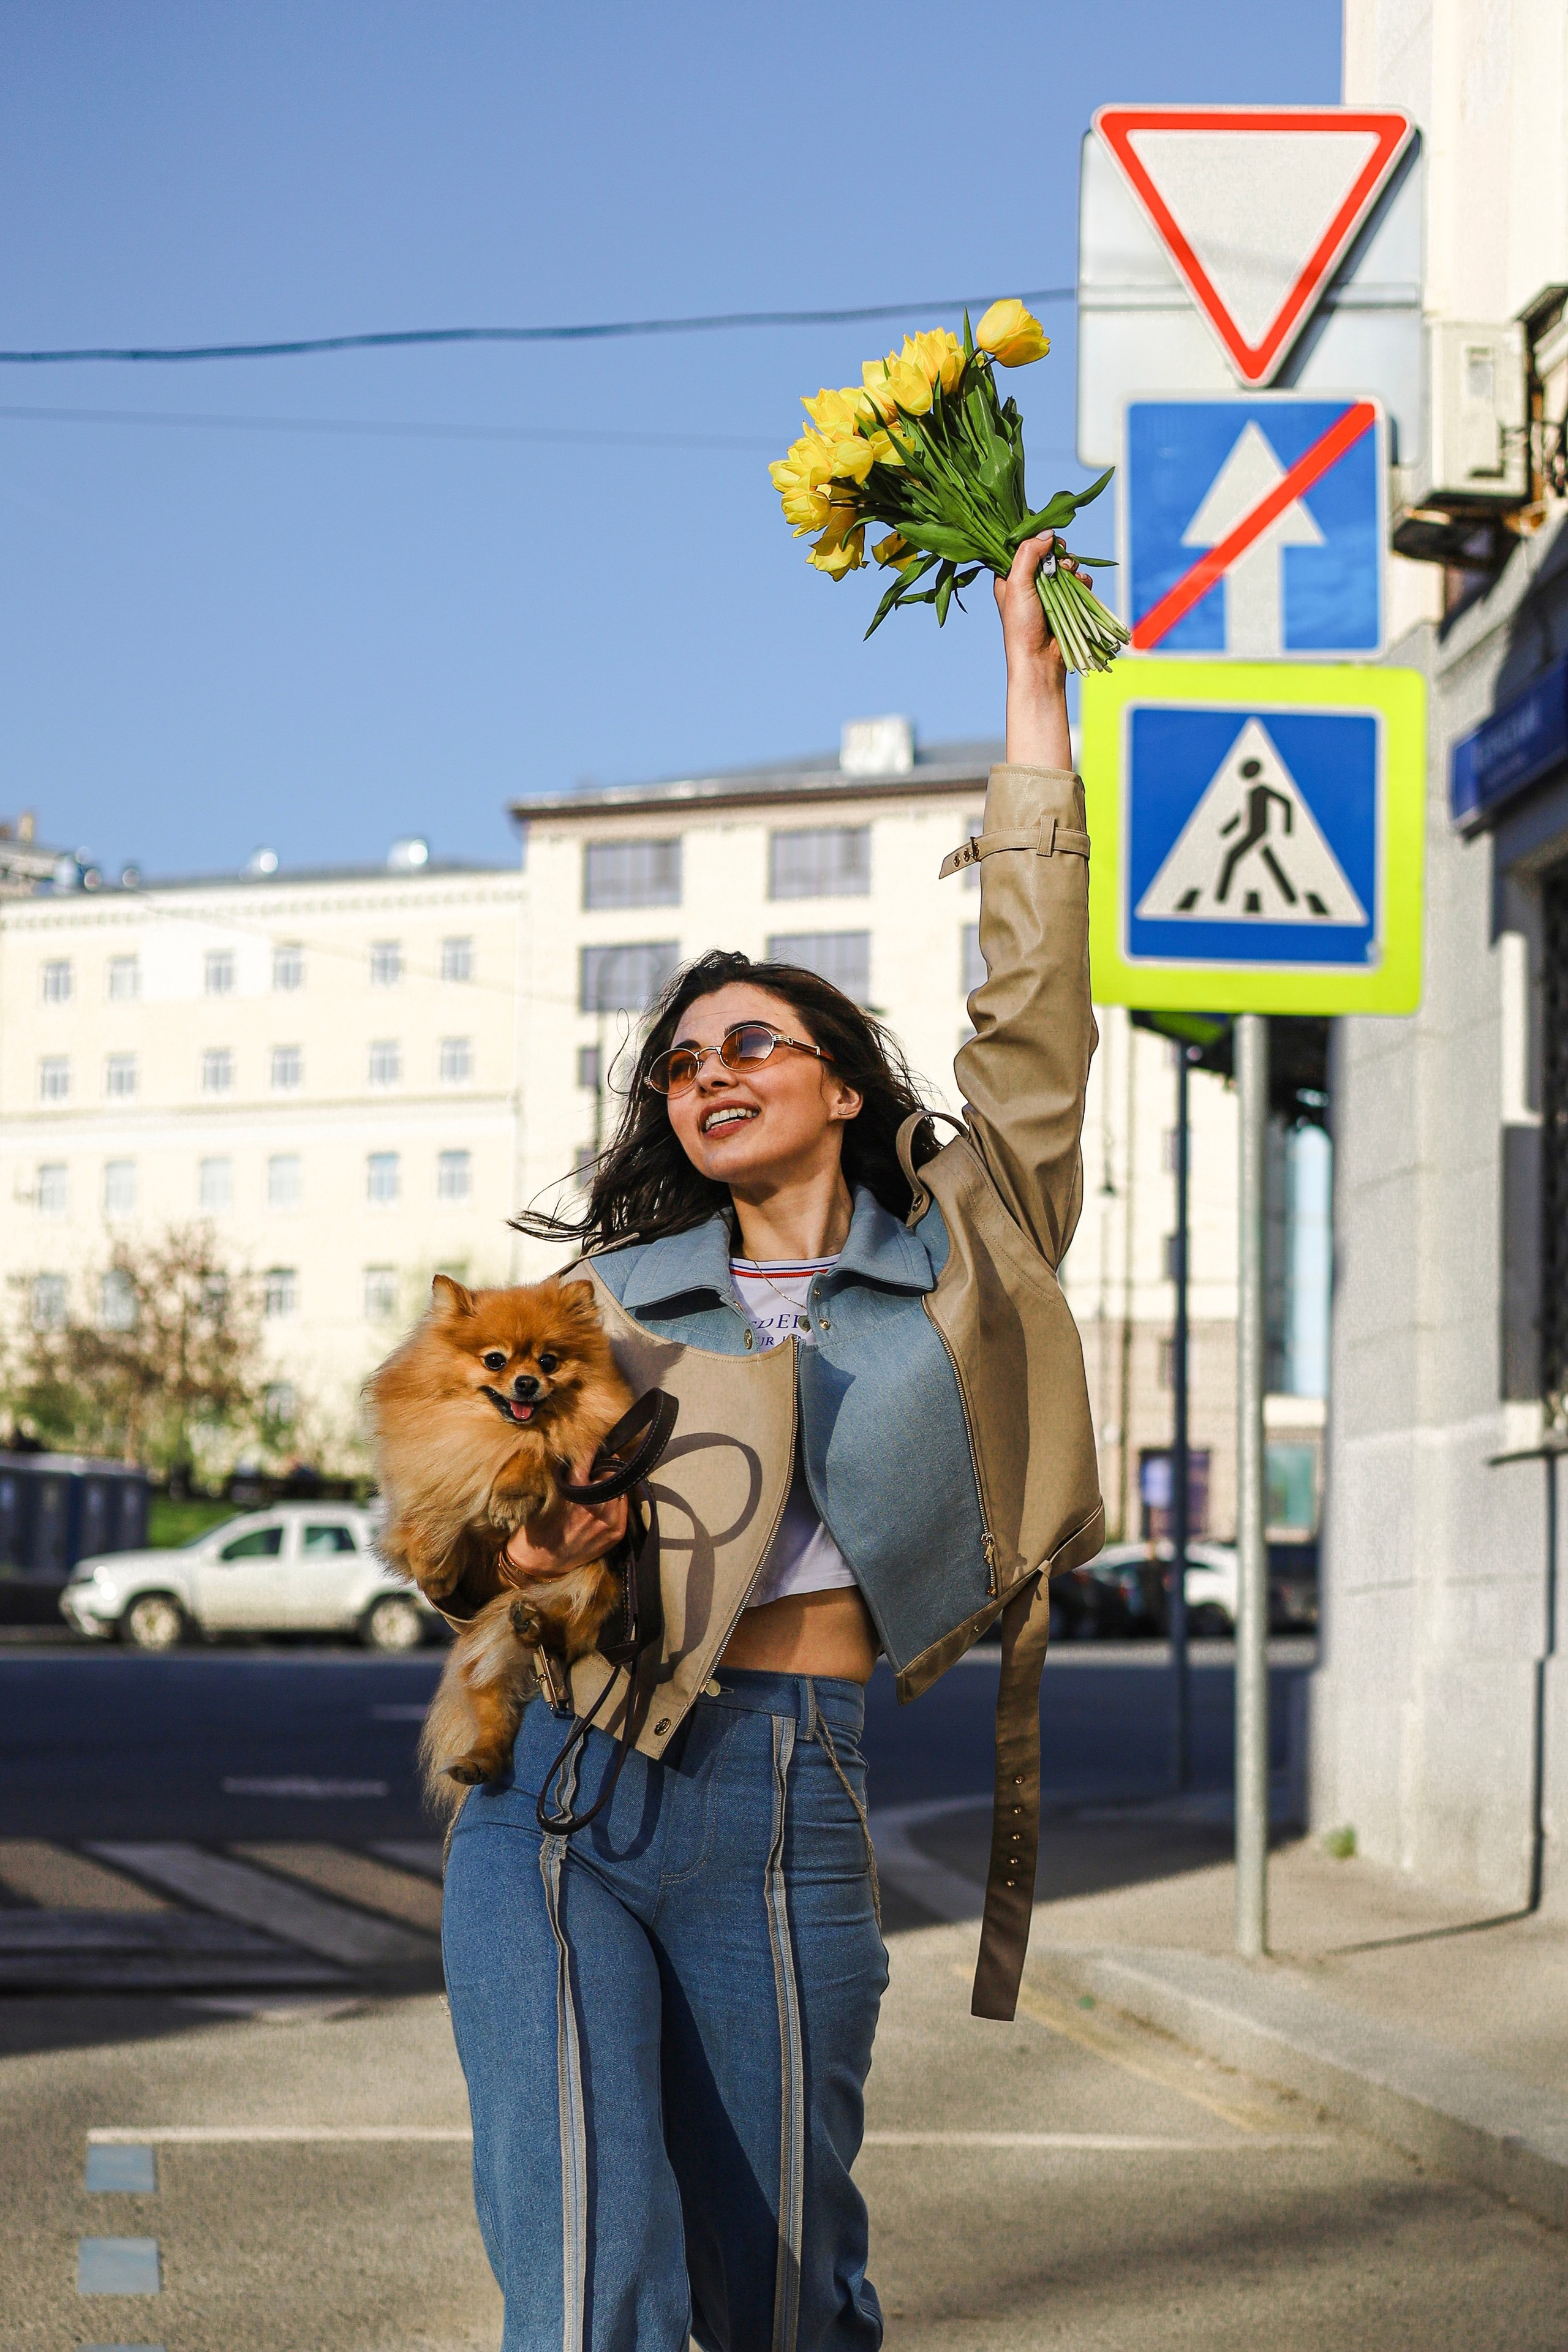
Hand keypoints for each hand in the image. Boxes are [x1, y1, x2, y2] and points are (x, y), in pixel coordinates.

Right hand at [501, 1454, 627, 1582]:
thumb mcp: (548, 1492)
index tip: (594, 1443)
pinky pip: (624, 1507)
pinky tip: (605, 1502)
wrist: (541, 1561)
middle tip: (599, 1465)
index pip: (589, 1458)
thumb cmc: (540, 1524)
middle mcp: (595, 1506)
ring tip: (602, 1484)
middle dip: (605, 1466)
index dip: (592, 1448)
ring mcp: (609, 1521)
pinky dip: (617, 1501)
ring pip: (621, 1489)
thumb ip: (569, 1474)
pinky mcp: (616, 1533)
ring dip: (613, 1484)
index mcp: (574, 1492)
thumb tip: (585, 1454)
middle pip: (612, 1472)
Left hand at [995, 532, 1075, 771]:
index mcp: (1010, 577)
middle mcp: (1028, 583)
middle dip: (1058, 554)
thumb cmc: (1021, 625)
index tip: (1046, 541)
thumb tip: (1048, 533)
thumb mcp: (1017, 584)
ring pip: (1065, 566)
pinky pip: (1079, 582)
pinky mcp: (1067, 603)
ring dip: (1071, 567)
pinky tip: (1082, 585)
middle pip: (1047, 554)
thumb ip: (1028, 554)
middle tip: (1060, 562)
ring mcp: (1049, 593)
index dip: (1036, 541)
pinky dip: (1082, 581)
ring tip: (1070, 576)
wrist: (1040, 661)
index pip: (1023, 547)